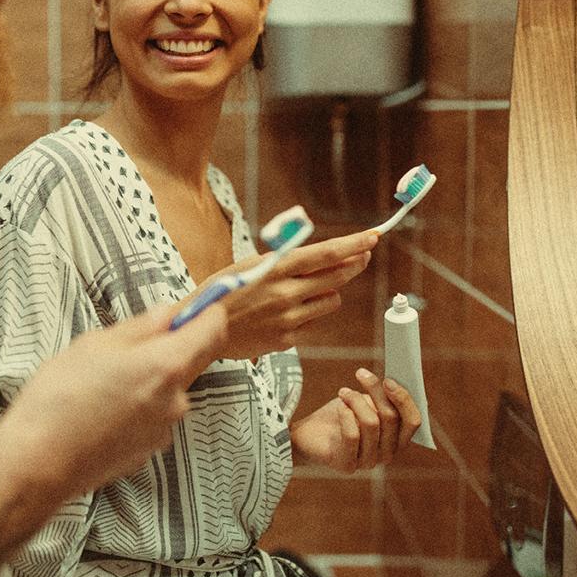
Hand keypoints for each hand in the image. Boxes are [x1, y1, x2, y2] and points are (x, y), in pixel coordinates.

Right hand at [0, 302, 226, 526]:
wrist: (37, 464)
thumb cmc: (60, 399)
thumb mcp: (95, 344)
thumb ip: (140, 327)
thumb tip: (167, 315)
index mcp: (166, 366)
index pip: (213, 330)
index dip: (206, 312)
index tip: (194, 305)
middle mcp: (176, 400)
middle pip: (190, 361)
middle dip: (165, 347)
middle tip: (122, 346)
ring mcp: (164, 430)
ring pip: (167, 389)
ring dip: (146, 379)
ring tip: (101, 383)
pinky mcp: (148, 451)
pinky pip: (152, 415)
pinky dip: (135, 406)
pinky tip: (99, 410)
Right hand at [189, 230, 376, 360]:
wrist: (203, 327)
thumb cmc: (226, 290)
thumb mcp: (253, 264)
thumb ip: (287, 261)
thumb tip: (324, 256)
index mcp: (276, 268)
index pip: (325, 253)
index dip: (353, 245)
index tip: (373, 237)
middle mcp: (286, 292)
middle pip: (338, 276)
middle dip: (355, 264)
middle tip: (363, 256)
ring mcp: (288, 317)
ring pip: (332, 300)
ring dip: (328, 292)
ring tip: (307, 290)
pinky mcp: (287, 339)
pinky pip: (314, 322)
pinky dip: (308, 314)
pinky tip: (286, 313)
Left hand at [290, 368, 421, 472]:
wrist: (308, 435)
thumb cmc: (340, 416)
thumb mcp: (364, 403)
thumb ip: (381, 398)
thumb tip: (391, 382)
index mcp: (397, 439)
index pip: (412, 421)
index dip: (403, 399)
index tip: (387, 379)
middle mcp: (387, 454)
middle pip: (391, 417)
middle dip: (375, 390)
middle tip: (360, 373)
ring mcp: (369, 462)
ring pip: (371, 423)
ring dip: (355, 400)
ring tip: (343, 392)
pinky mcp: (348, 465)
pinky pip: (352, 435)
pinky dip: (345, 414)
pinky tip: (339, 406)